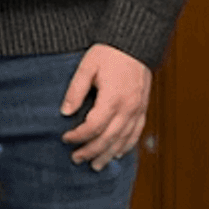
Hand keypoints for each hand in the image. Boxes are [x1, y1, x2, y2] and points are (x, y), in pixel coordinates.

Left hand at [60, 43, 151, 169]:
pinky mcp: (143, 108)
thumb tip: (65, 112)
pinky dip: (126, 145)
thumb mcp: (87, 67)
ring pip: (124, 140)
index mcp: (113, 98)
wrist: (135, 43)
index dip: (78, 136)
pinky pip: (136, 133)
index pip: (94, 126)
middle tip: (76, 159)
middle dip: (92, 151)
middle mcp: (128, 108)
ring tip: (95, 166)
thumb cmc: (109, 52)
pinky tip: (117, 153)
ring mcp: (138, 109)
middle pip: (109, 138)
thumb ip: (75, 90)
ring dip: (109, 154)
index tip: (65, 138)